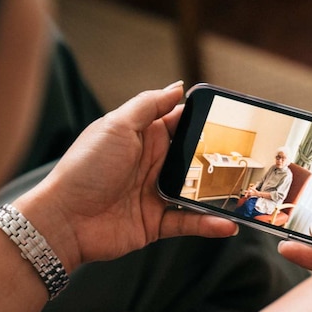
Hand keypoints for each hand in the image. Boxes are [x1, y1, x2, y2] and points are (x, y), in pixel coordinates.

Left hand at [20, 83, 237, 269]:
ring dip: (218, 193)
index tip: (231, 116)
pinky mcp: (155, 223)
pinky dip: (208, 224)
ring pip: (196, 191)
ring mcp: (154, 194)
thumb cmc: (84, 168)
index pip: (179, 122)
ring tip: (245, 191)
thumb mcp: (116, 126)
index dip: (203, 118)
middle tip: (247, 156)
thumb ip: (148, 105)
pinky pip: (188, 222)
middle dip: (219, 157)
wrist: (64, 219)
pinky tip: (228, 224)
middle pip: (193, 157)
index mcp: (142, 136)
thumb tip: (178, 86)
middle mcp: (151, 163)